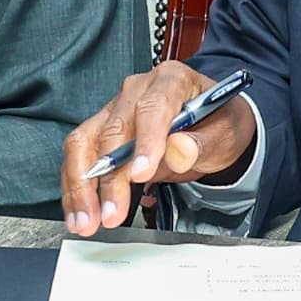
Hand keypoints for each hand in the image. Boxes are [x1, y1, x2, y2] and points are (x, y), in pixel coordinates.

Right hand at [61, 61, 251, 233]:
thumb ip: (202, 144)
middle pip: (114, 130)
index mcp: (171, 80)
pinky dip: (76, 187)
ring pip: (86, 143)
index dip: (145, 142)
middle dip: (110, 178)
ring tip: (87, 220)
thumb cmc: (217, 125)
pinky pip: (81, 156)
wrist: (212, 126)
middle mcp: (137, 90)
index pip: (152, 108)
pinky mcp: (102, 129)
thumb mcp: (224, 135)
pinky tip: (80, 213)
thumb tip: (178, 150)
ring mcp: (115, 109)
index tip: (142, 174)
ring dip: (82, 186)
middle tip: (112, 213)